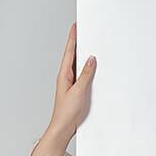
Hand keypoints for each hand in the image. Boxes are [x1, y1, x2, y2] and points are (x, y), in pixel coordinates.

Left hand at [50, 21, 95, 140]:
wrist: (63, 128)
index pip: (70, 52)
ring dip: (83, 54)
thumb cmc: (66, 112)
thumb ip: (86, 74)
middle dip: (78, 42)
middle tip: (82, 29)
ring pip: (78, 65)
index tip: (75, 26)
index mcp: (64, 75)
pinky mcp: (76, 91)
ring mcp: (71, 84)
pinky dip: (87, 68)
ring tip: (88, 42)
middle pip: (73, 56)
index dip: (73, 38)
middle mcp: (66, 78)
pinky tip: (92, 66)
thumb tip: (91, 59)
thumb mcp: (79, 91)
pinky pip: (82, 75)